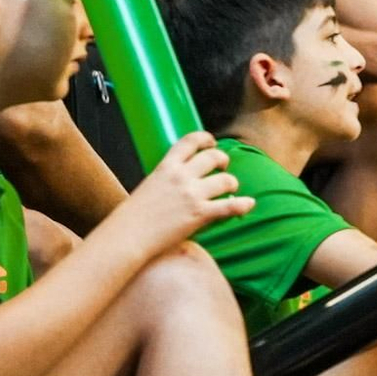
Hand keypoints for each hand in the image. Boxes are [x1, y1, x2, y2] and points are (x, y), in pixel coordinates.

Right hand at [122, 132, 253, 254]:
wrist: (127, 236)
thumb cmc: (133, 216)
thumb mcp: (149, 186)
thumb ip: (167, 179)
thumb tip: (183, 179)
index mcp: (166, 166)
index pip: (190, 141)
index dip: (205, 139)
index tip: (212, 142)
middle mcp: (181, 176)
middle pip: (213, 157)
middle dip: (223, 160)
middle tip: (223, 168)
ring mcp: (192, 194)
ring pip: (227, 180)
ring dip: (232, 184)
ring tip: (229, 189)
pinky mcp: (200, 213)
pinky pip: (231, 205)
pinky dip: (243, 205)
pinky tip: (248, 204)